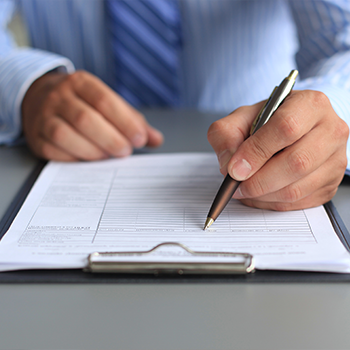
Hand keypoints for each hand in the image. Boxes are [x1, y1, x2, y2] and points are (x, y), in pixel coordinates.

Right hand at [21, 70, 162, 160]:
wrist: (40, 98)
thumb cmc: (84, 104)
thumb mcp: (108, 104)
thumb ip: (132, 121)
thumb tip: (157, 140)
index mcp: (81, 83)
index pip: (105, 101)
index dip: (125, 122)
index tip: (139, 139)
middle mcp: (59, 96)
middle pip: (85, 119)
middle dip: (111, 139)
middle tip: (125, 151)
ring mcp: (44, 116)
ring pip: (65, 135)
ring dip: (93, 151)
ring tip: (108, 156)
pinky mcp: (36, 136)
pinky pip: (55, 150)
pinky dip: (75, 158)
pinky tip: (89, 158)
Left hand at [207, 90, 348, 209]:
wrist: (292, 129)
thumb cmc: (268, 122)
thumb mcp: (241, 118)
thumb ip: (227, 134)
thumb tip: (229, 165)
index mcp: (310, 104)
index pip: (286, 128)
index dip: (257, 152)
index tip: (235, 168)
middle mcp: (330, 130)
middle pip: (296, 162)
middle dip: (258, 181)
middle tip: (236, 185)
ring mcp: (335, 159)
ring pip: (297, 188)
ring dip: (262, 195)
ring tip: (244, 189)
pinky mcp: (330, 184)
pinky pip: (298, 202)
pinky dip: (272, 203)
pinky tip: (259, 194)